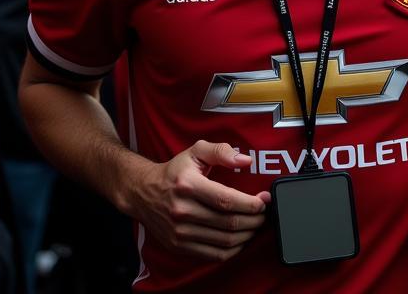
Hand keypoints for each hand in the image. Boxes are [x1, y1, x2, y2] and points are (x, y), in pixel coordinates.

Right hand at [127, 141, 269, 261]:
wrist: (143, 192)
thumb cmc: (174, 172)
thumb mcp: (195, 151)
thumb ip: (221, 151)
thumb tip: (245, 160)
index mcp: (188, 185)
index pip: (226, 200)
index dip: (250, 203)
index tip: (264, 201)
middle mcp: (182, 210)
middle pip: (228, 222)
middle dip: (253, 220)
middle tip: (263, 214)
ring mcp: (180, 232)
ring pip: (224, 241)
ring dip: (246, 235)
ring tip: (255, 225)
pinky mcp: (179, 246)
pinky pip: (213, 255)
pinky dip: (232, 250)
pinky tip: (240, 240)